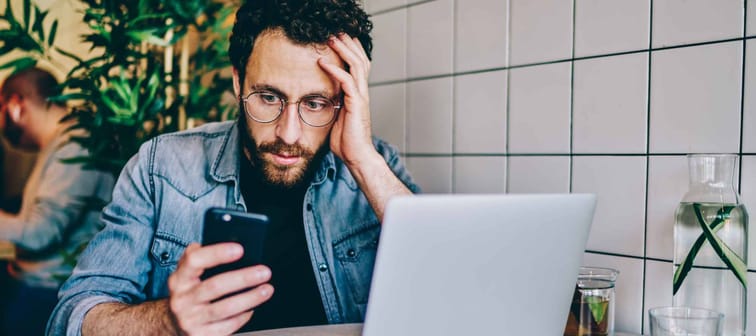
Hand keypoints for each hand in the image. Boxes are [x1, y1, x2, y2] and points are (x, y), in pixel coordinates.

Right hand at [167, 243, 272, 335]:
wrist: (173, 323)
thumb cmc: (189, 292)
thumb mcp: (187, 274)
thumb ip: (201, 256)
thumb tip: (229, 240)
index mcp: (179, 278)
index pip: (194, 260)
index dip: (217, 253)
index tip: (240, 249)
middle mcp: (182, 299)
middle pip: (215, 286)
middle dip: (243, 278)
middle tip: (264, 272)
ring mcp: (190, 319)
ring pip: (225, 308)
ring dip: (250, 298)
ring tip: (266, 290)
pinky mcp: (201, 335)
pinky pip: (228, 325)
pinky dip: (244, 316)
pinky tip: (253, 308)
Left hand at [318, 33, 377, 167]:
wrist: (357, 157)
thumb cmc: (346, 141)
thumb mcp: (335, 118)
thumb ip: (332, 105)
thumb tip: (318, 99)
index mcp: (358, 95)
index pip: (358, 67)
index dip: (351, 52)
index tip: (339, 40)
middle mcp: (362, 93)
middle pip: (361, 60)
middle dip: (348, 45)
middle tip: (336, 32)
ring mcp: (361, 98)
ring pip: (356, 66)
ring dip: (343, 50)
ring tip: (331, 39)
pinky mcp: (356, 105)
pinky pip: (347, 81)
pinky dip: (335, 70)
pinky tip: (323, 63)